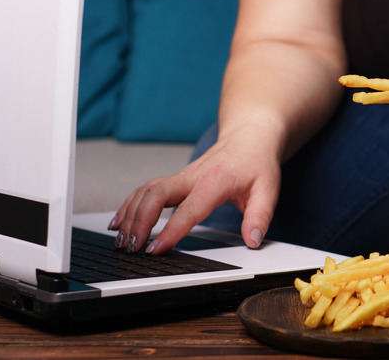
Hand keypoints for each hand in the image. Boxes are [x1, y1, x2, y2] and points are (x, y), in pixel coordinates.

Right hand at [108, 129, 280, 253]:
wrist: (249, 137)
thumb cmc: (257, 163)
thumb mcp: (268, 190)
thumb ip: (260, 216)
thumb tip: (253, 241)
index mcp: (215, 181)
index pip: (189, 209)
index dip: (171, 231)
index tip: (157, 250)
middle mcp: (192, 176)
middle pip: (156, 194)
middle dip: (140, 221)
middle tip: (132, 247)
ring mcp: (181, 176)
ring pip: (146, 191)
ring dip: (130, 215)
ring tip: (121, 241)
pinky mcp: (175, 179)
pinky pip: (146, 190)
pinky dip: (130, 205)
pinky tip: (120, 222)